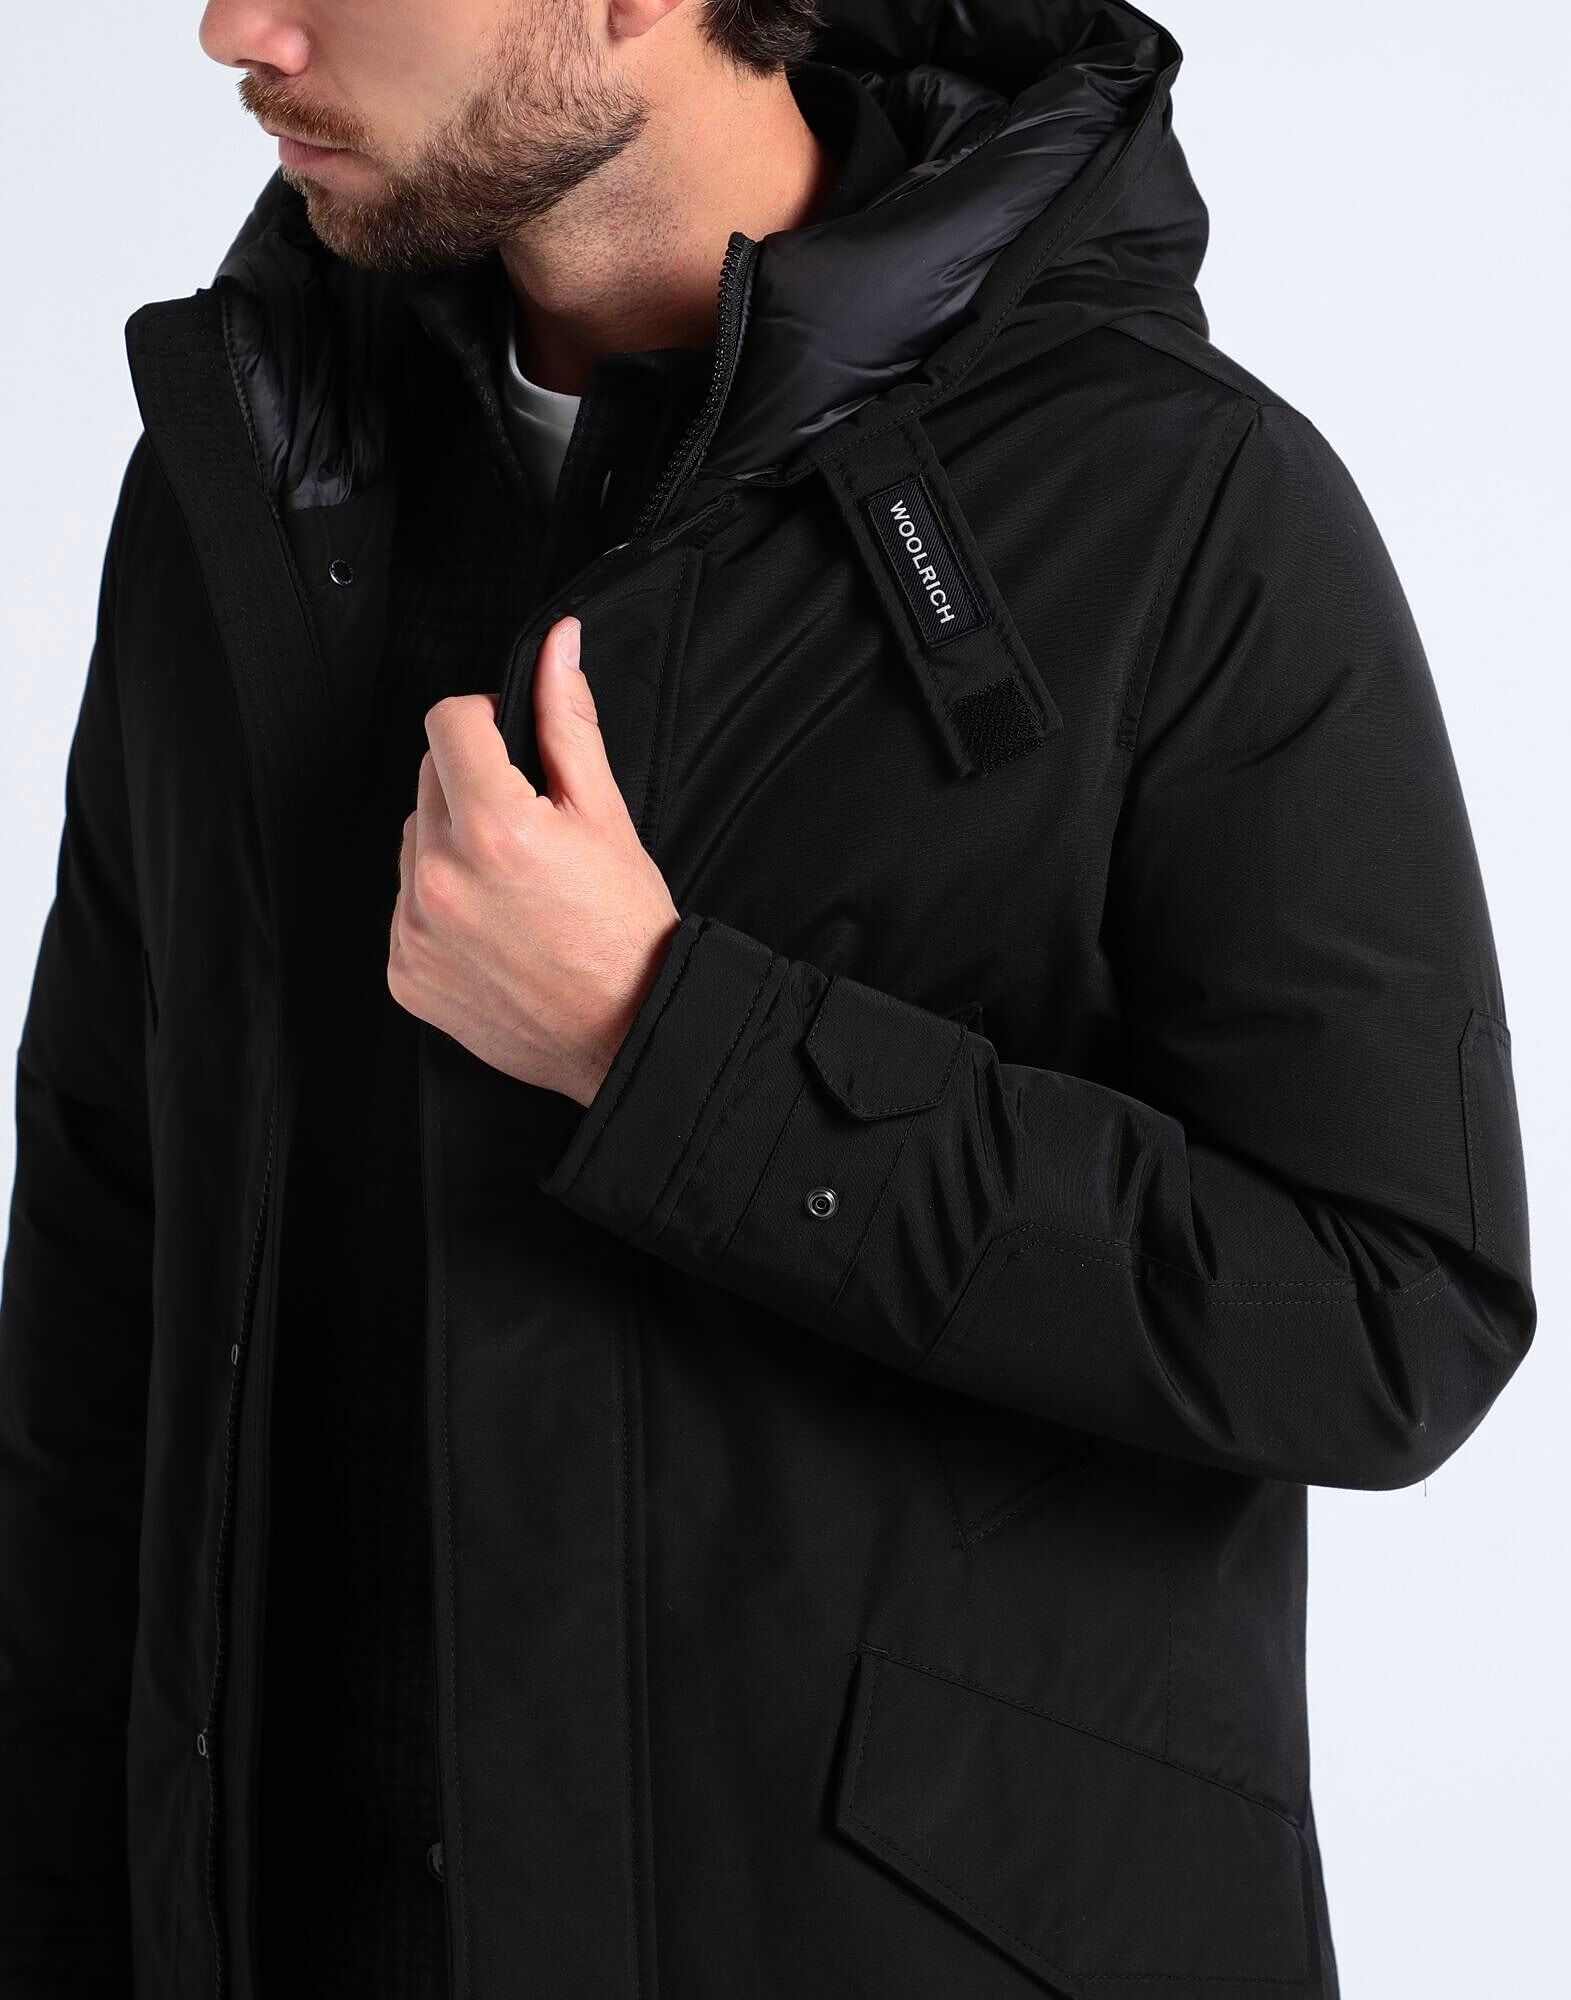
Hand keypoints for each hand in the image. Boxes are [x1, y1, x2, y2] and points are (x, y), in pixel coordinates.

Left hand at [388, 614, 681, 1106]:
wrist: (627, 1034)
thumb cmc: (627, 934)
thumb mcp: (606, 815)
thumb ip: (568, 721)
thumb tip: (556, 645)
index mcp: (494, 829)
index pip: (447, 721)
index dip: (486, 720)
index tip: (513, 747)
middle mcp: (440, 879)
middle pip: (428, 777)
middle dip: (473, 784)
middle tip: (530, 828)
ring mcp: (415, 931)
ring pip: (413, 841)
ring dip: (451, 844)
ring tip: (514, 884)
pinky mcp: (404, 973)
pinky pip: (405, 905)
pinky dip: (440, 905)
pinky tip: (494, 926)